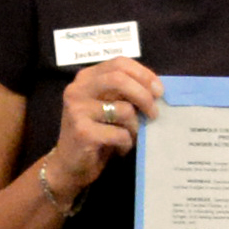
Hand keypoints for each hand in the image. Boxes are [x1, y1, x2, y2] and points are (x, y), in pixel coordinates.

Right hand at [41, 58, 162, 197]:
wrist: (69, 166)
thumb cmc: (95, 134)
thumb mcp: (108, 106)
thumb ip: (124, 93)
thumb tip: (156, 88)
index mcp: (85, 78)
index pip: (119, 63)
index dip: (143, 74)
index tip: (159, 91)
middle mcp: (77, 90)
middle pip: (120, 79)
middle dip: (144, 96)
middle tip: (154, 113)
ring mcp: (77, 110)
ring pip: (124, 110)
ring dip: (136, 126)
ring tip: (130, 136)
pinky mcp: (82, 132)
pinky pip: (120, 133)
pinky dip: (127, 143)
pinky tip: (119, 148)